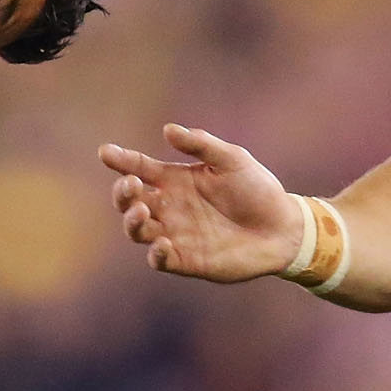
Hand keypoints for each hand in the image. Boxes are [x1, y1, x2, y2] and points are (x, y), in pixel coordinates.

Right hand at [99, 124, 306, 282]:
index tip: (106, 152)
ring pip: (138, 230)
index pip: (140, 168)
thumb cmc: (258, 189)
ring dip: (132, 221)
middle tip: (131, 185)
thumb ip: (201, 144)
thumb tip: (167, 130)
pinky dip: (155, 253)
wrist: (284, 228)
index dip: (121, 160)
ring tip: (141, 210)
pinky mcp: (187, 260)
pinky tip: (163, 242)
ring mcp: (176, 234)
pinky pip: (159, 259)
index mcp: (176, 180)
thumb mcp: (232, 159)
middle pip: (130, 201)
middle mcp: (170, 207)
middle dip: (122, 193)